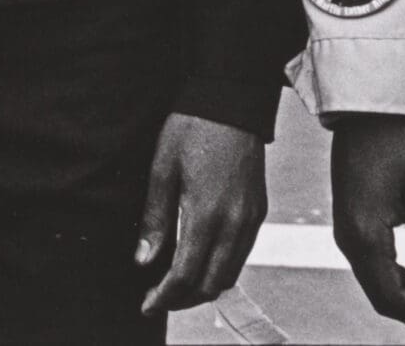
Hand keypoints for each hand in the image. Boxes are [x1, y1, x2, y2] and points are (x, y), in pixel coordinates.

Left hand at [135, 113, 264, 315]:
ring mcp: (251, 217)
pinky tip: (200, 259)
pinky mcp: (259, 210)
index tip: (147, 304)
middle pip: (212, 283)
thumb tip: (145, 262)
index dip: (165, 296)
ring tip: (176, 285)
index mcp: (207, 213)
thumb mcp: (162, 168)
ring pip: (230, 273)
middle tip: (158, 298)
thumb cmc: (191, 127)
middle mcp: (235, 222)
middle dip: (184, 299)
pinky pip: (242, 254)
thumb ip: (154, 219)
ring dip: (203, 287)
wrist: (231, 100)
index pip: (186, 275)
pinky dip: (221, 268)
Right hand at [331, 115, 404, 339]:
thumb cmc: (400, 143)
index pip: (393, 298)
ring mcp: (346, 231)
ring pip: (378, 281)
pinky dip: (399, 277)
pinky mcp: (351, 221)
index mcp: (365, 236)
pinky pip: (373, 263)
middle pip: (382, 296)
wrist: (368, 109)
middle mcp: (348, 240)